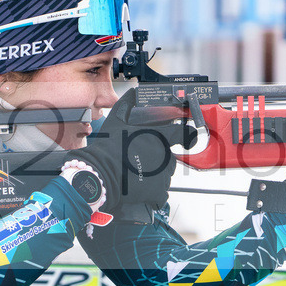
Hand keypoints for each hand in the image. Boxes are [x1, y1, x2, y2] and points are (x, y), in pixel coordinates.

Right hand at [66, 89, 195, 221]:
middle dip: (159, 158)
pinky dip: (153, 192)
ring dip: (156, 174)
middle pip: (171, 156)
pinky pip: (161, 192)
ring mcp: (163, 174)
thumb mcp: (116, 119)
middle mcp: (165, 154)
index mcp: (159, 136)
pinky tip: (141, 187)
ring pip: (166, 174)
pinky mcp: (159, 191)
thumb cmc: (107, 148)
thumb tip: (133, 92)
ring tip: (138, 173)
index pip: (184, 133)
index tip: (185, 138)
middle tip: (141, 159)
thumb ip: (127, 103)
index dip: (186, 135)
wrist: (100, 174)